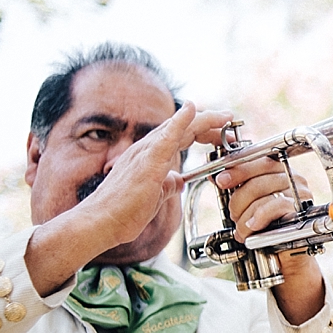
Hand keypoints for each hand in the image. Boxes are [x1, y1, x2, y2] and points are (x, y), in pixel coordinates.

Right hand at [27, 103, 232, 294]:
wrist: (102, 222)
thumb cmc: (124, 211)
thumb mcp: (156, 195)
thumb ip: (168, 184)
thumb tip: (179, 181)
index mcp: (151, 156)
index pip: (182, 136)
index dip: (204, 132)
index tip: (223, 133)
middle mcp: (147, 148)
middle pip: (185, 128)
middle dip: (210, 123)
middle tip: (231, 121)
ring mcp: (146, 153)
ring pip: (180, 128)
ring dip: (204, 120)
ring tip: (224, 116)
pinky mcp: (147, 162)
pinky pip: (166, 137)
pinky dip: (180, 121)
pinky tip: (192, 110)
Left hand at [214, 154, 323, 324]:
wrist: (285, 257)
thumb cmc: (267, 229)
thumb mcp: (248, 205)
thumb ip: (237, 189)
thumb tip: (215, 175)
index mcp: (281, 171)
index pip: (259, 159)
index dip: (237, 168)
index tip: (220, 181)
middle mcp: (294, 178)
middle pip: (259, 173)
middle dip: (238, 197)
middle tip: (233, 215)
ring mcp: (300, 194)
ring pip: (263, 190)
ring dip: (244, 214)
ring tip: (242, 230)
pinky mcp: (302, 210)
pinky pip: (276, 205)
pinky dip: (258, 218)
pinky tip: (252, 228)